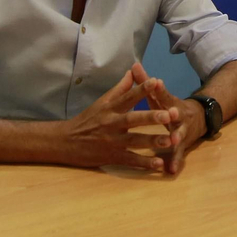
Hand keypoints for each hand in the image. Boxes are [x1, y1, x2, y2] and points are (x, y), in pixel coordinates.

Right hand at [56, 63, 180, 171]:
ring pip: (135, 141)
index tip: (157, 82)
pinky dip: (145, 163)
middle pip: (133, 119)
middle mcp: (112, 123)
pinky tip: (159, 164)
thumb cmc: (87, 120)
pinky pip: (131, 160)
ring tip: (170, 140)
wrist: (65, 141)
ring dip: (153, 141)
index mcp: (110, 108)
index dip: (142, 89)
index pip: (128, 96)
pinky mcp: (112, 157)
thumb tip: (132, 71)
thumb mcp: (102, 102)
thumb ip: (120, 88)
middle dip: (152, 117)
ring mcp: (112, 141)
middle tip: (169, 114)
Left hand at [142, 81, 207, 175]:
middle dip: (171, 113)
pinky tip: (171, 169)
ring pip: (179, 133)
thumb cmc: (170, 107)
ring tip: (173, 140)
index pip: (164, 94)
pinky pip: (178, 154)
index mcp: (169, 102)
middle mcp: (178, 115)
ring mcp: (182, 130)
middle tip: (169, 113)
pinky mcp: (182, 144)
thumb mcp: (159, 95)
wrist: (199, 118)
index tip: (156, 81)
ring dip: (177, 137)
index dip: (160, 88)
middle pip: (174, 113)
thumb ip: (145, 82)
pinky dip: (175, 161)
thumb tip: (133, 64)